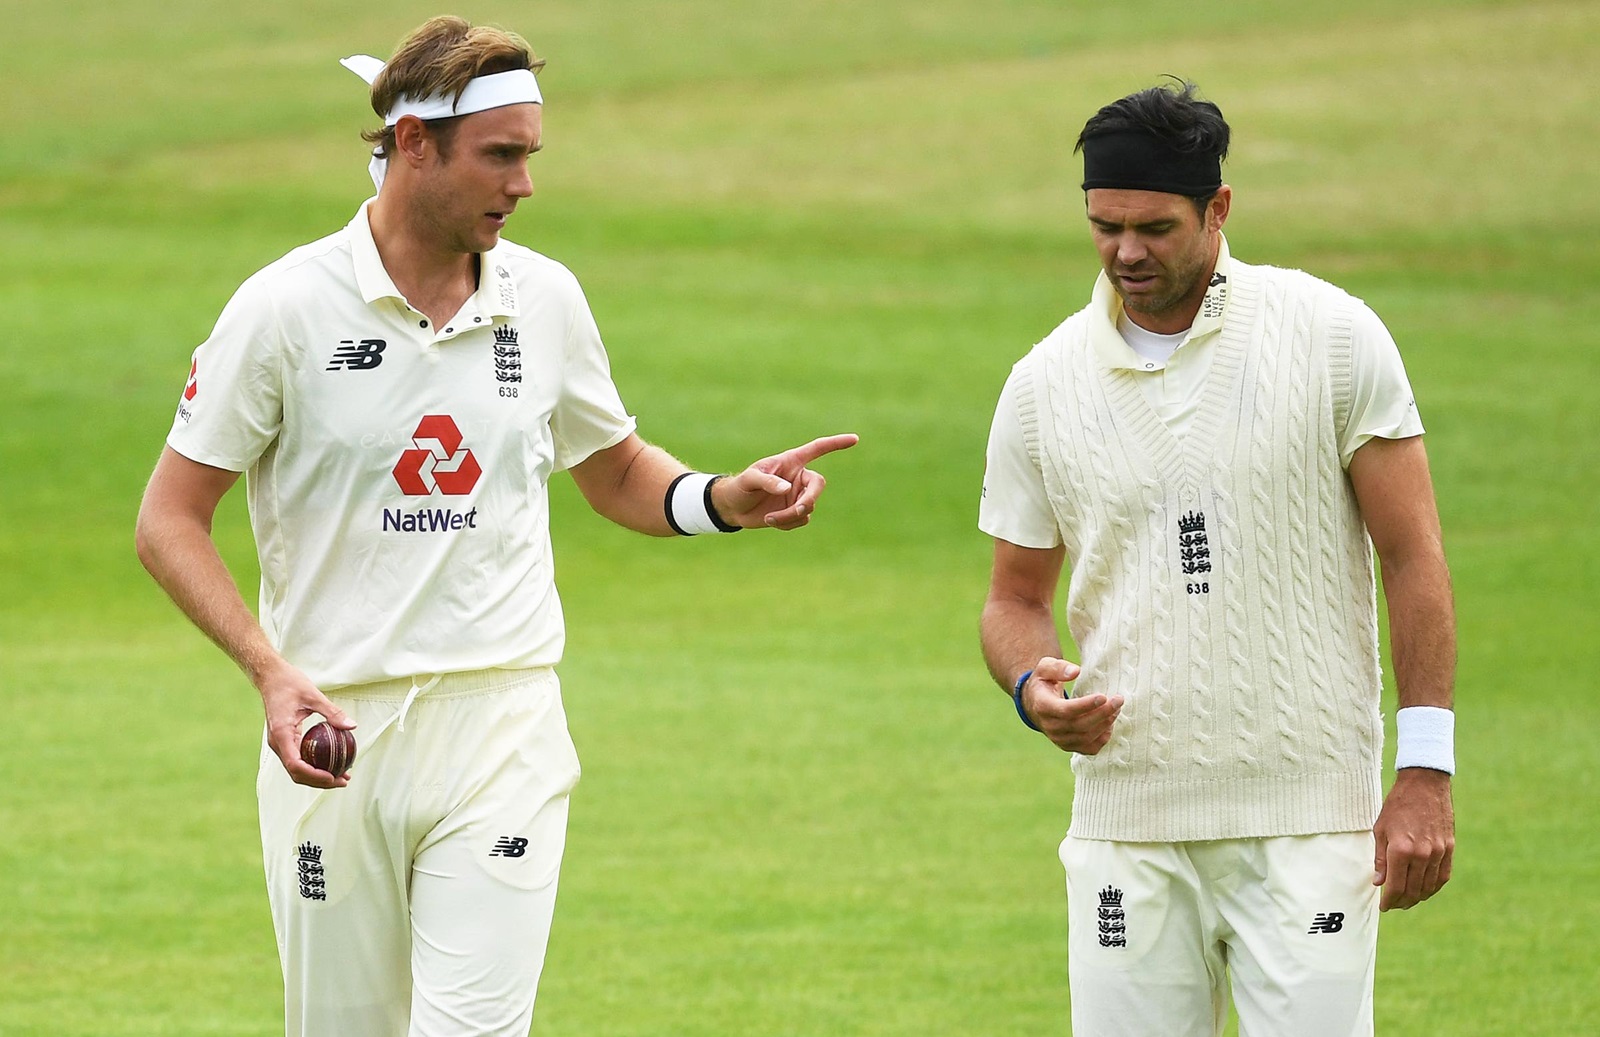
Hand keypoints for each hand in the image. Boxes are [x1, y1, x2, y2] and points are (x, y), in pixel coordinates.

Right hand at [257, 661, 356, 788]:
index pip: (295, 765)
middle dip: (319, 781)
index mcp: (282, 734)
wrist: (270, 678)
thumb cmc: (289, 683)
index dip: (314, 775)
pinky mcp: (284, 741)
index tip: (333, 777)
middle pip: (296, 773)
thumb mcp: (313, 695)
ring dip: (317, 776)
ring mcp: (280, 743)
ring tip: (341, 776)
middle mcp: (278, 743)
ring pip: (297, 769)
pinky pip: (298, 758)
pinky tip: (331, 762)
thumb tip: (352, 726)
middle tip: (344, 780)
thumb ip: (332, 712)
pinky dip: (313, 765)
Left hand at [712, 433, 858, 529]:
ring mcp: (798, 496)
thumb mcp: (749, 480)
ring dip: (791, 515)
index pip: (817, 449)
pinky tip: (772, 520)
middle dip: (809, 499)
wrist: (734, 508)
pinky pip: (802, 520)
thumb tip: (787, 489)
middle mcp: (798, 478)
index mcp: (791, 462)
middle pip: (818, 485)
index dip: (835, 444)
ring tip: (769, 518)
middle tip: (798, 510)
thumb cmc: (740, 487)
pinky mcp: (796, 512)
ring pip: (809, 507)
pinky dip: (788, 523)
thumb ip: (767, 481)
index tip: (854, 439)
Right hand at [1022, 657, 1122, 753]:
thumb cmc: (1044, 682)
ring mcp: (1059, 739)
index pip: (1066, 710)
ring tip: (1117, 709)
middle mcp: (1050, 727)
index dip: (1086, 705)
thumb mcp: (1045, 668)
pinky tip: (1110, 724)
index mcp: (1043, 707)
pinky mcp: (1068, 746)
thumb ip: (1058, 667)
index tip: (1103, 696)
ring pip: (1086, 737)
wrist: (1034, 703)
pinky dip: (1103, 738)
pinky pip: (1089, 748)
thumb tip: (1076, 672)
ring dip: (1105, 724)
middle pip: (1080, 725)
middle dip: (1102, 713)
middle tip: (1118, 700)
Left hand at [1373, 767, 1453, 909]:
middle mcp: (1422, 854)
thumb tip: (1379, 882)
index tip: (1384, 906)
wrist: (1425, 785)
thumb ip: (1380, 858)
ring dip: (1418, 897)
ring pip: (1429, 886)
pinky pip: (1443, 876)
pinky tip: (1425, 890)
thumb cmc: (1397, 805)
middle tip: (1394, 905)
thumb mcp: (1380, 829)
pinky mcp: (1449, 848)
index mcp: (1401, 850)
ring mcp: (1438, 852)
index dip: (1389, 900)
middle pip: (1413, 890)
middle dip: (1402, 902)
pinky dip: (1434, 887)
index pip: (1395, 886)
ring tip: (1407, 901)